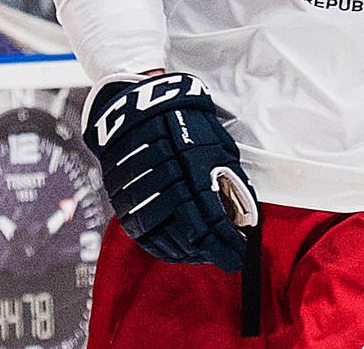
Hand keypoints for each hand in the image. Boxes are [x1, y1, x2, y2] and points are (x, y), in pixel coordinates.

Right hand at [83, 73, 254, 270]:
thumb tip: (242, 211)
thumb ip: (227, 177)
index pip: (212, 217)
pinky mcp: (121, 196)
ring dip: (187, 252)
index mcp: (190, 163)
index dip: (226, 242)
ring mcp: (139, 189)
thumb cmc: (181, 119)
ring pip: (164, 236)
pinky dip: (161, 248)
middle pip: (189, 230)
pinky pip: (141, 233)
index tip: (238, 254)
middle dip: (210, 250)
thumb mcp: (214, 142)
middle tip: (225, 258)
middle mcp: (163, 179)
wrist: (135, 105)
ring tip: (204, 255)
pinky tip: (176, 251)